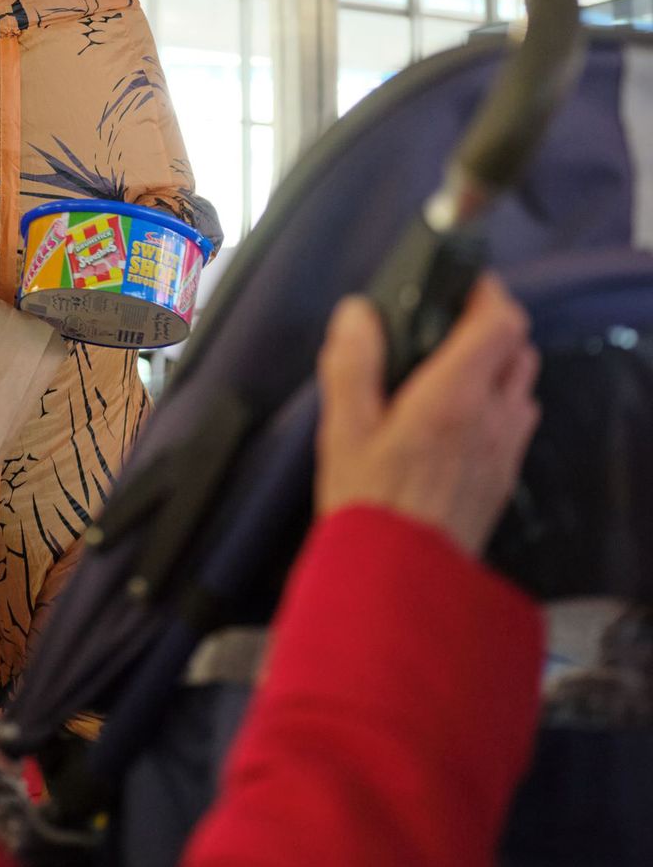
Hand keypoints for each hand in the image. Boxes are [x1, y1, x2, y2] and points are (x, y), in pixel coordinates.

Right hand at [316, 275, 539, 557]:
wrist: (400, 581)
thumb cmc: (369, 503)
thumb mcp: (343, 428)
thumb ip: (352, 363)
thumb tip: (358, 313)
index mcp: (454, 396)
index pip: (501, 322)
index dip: (487, 293)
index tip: (460, 286)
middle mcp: (492, 417)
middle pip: (519, 348)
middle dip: (492, 328)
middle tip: (450, 326)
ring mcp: (505, 450)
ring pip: (523, 386)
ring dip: (499, 367)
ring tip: (454, 370)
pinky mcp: (505, 478)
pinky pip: (517, 424)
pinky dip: (499, 405)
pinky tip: (461, 419)